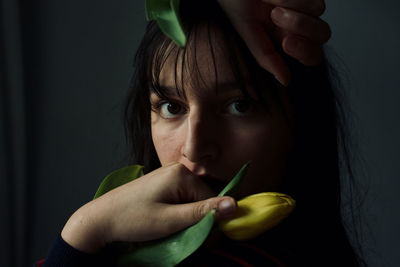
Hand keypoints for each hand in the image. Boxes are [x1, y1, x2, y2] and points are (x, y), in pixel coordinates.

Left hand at [61, 163, 236, 252]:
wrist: (101, 218)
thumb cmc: (133, 219)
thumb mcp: (171, 221)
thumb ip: (203, 213)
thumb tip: (235, 205)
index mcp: (181, 175)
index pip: (211, 198)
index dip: (208, 220)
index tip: (196, 236)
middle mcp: (177, 170)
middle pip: (201, 198)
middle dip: (196, 218)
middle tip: (178, 233)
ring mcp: (168, 175)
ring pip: (191, 200)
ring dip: (186, 217)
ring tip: (168, 227)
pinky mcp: (162, 183)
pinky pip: (180, 198)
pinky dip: (177, 212)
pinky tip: (164, 221)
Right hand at [217, 0, 330, 85]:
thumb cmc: (237, 5)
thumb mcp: (248, 35)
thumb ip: (267, 58)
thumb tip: (285, 81)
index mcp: (287, 41)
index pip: (313, 56)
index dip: (305, 51)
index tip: (286, 43)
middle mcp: (300, 24)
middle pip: (323, 33)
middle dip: (301, 25)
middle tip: (275, 16)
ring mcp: (305, 5)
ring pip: (318, 10)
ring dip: (291, 5)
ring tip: (271, 2)